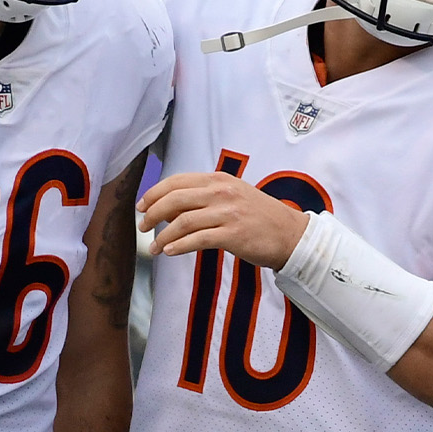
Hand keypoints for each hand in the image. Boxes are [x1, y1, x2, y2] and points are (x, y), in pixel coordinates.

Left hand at [138, 171, 309, 268]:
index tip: (141, 206)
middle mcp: (222, 192)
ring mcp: (228, 212)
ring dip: (163, 237)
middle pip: (174, 199)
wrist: (291, 234)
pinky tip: (170, 252)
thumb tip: (169, 208)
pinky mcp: (233, 234)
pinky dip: (178, 246)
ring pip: (182, 221)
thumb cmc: (259, 217)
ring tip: (154, 248)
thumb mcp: (232, 196)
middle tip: (142, 227)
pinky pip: (197, 239)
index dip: (154, 193)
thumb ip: (204, 197)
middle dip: (152, 214)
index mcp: (219, 179)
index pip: (177, 181)